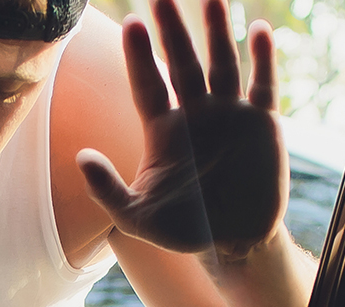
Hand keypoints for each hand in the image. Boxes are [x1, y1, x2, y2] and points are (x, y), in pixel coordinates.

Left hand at [76, 0, 288, 262]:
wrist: (234, 244)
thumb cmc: (183, 230)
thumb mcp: (138, 218)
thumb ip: (107, 190)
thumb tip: (80, 157)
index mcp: (163, 132)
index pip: (148, 85)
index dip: (140, 56)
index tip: (131, 25)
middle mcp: (195, 115)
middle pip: (182, 62)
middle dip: (173, 28)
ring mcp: (229, 115)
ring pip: (221, 63)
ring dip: (217, 30)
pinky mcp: (261, 124)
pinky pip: (262, 85)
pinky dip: (264, 59)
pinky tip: (260, 30)